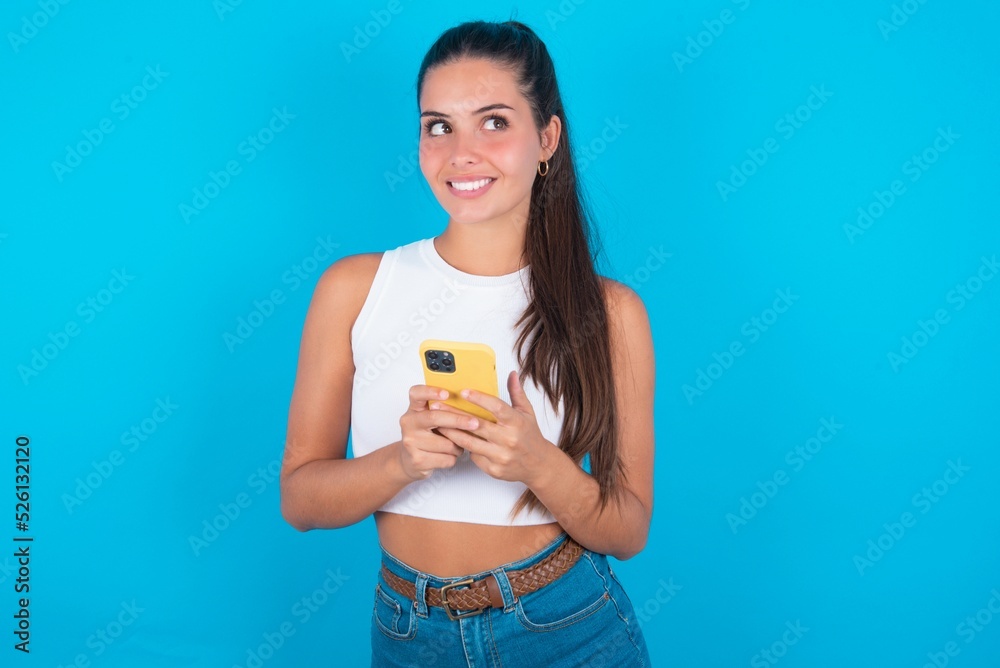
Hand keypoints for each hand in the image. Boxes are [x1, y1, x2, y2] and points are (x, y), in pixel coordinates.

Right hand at [397, 385, 478, 480]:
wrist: (409, 460)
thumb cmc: (426, 436)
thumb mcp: (429, 420)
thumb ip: (442, 411)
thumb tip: (471, 404)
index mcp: (413, 409)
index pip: (416, 393)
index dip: (431, 391)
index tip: (446, 394)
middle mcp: (409, 423)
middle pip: (435, 417)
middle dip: (458, 420)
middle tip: (475, 423)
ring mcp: (411, 442)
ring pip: (446, 443)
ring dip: (458, 446)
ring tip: (457, 445)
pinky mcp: (418, 460)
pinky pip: (446, 458)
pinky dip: (453, 457)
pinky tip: (449, 455)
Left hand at [433, 370, 551, 485]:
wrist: (539, 465)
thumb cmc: (530, 437)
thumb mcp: (527, 413)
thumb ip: (516, 393)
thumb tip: (511, 374)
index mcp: (517, 422)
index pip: (496, 408)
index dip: (479, 399)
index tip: (463, 392)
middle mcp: (509, 439)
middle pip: (477, 425)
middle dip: (454, 415)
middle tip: (437, 406)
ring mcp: (501, 456)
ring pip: (470, 442)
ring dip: (452, 432)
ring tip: (438, 423)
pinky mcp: (494, 469)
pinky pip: (473, 457)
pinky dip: (465, 448)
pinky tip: (454, 440)